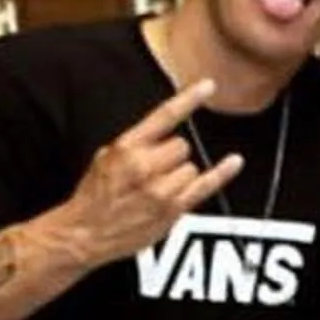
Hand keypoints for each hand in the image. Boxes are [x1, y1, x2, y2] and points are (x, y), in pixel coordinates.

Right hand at [57, 79, 244, 266]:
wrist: (85, 233)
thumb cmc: (94, 196)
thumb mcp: (106, 157)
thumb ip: (135, 143)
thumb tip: (162, 134)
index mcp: (127, 147)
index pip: (164, 116)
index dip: (189, 98)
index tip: (208, 85)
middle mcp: (145, 166)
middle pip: (182, 145)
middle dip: (171, 156)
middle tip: (153, 172)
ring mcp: (161, 189)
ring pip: (191, 167)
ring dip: (179, 175)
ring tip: (157, 189)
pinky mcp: (172, 209)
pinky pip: (205, 186)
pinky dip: (221, 174)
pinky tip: (234, 162)